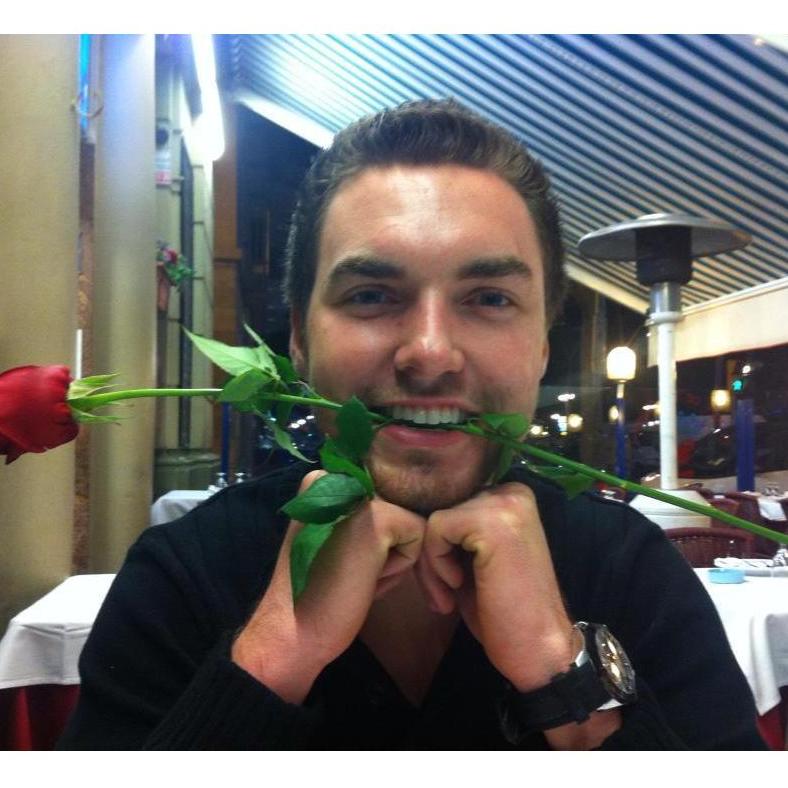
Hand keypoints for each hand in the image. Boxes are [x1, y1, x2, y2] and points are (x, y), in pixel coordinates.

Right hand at [232, 470, 425, 702]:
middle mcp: (341, 476)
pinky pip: (418, 536)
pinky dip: (398, 567)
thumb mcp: (337, 536)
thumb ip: (360, 514)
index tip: (346, 563)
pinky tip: (363, 578)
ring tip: (354, 576)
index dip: (376, 539)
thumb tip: (400, 508)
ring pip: (409, 522)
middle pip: (397, 508)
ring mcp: (359, 494)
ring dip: (391, 559)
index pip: (382, 498)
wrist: (290, 629)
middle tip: (350, 574)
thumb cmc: (316, 592)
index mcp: (327, 478)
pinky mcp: (379, 517)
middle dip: (386, 549)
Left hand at [416, 481, 575, 691]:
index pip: (451, 502)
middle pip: (441, 508)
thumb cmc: (504, 611)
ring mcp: (504, 504)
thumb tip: (412, 514)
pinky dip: (435, 563)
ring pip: (434, 520)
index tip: (444, 581)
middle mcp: (511, 492)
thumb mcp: (474, 559)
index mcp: (511, 495)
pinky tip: (456, 587)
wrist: (538, 649)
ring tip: (446, 597)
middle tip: (441, 595)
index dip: (438, 543)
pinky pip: (435, 529)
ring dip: (430, 564)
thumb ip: (456, 531)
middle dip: (431, 555)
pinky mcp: (490, 522)